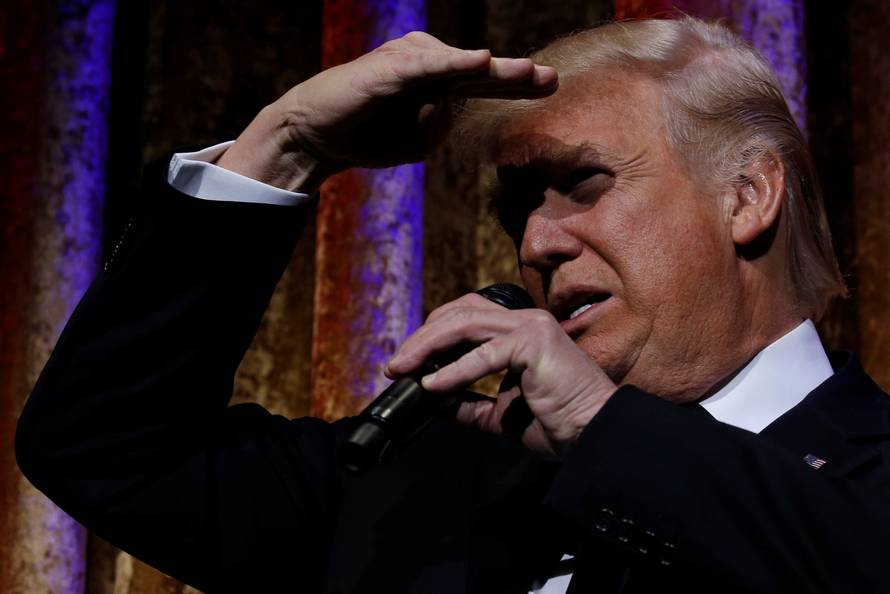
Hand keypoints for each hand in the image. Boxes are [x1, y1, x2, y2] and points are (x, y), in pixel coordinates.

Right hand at [217, 31, 557, 192]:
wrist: (316, 136)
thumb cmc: (365, 136)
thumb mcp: (413, 143)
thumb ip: (437, 130)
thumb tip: (447, 108)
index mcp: (434, 88)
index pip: (482, 85)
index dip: (515, 84)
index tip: (549, 85)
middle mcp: (425, 68)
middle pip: (479, 71)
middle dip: (516, 75)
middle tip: (552, 77)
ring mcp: (407, 64)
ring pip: (459, 68)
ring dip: (495, 72)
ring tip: (531, 74)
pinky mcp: (388, 69)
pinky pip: (426, 66)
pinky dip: (453, 63)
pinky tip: (480, 61)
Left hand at [385, 293, 616, 457]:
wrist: (594, 435)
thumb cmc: (560, 423)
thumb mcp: (502, 414)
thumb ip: (470, 404)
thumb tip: (435, 402)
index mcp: (520, 332)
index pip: (466, 317)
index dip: (432, 334)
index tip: (407, 362)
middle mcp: (525, 321)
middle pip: (459, 314)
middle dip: (422, 337)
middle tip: (396, 363)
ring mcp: (531, 327)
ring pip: (465, 324)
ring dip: (428, 345)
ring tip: (404, 367)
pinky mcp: (535, 343)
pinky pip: (485, 354)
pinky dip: (454, 370)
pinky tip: (433, 384)